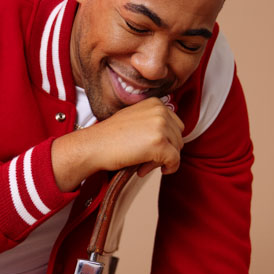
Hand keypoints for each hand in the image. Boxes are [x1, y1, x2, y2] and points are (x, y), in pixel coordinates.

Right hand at [52, 99, 184, 191]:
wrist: (95, 145)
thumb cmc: (111, 136)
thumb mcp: (135, 119)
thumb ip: (154, 122)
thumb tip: (172, 139)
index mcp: (156, 103)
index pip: (175, 125)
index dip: (165, 140)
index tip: (150, 148)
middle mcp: (160, 111)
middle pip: (178, 137)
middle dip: (165, 150)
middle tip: (145, 159)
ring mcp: (161, 127)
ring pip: (177, 149)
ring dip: (162, 160)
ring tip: (142, 164)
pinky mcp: (160, 143)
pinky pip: (175, 161)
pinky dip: (167, 169)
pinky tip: (147, 169)